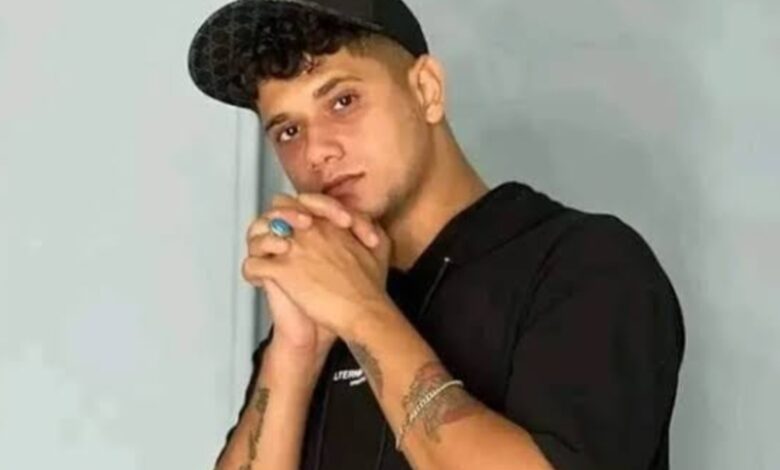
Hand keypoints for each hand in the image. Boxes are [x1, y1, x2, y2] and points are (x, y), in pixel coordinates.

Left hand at [242, 196, 392, 338]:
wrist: (365, 312)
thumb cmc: (372, 287)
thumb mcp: (380, 247)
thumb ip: (369, 226)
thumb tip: (361, 219)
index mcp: (330, 224)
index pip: (302, 201)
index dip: (297, 210)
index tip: (300, 226)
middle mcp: (310, 231)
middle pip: (276, 210)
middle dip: (273, 221)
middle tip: (278, 240)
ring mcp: (294, 250)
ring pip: (259, 234)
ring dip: (259, 246)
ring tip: (264, 260)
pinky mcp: (284, 272)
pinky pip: (253, 265)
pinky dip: (252, 273)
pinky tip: (259, 281)